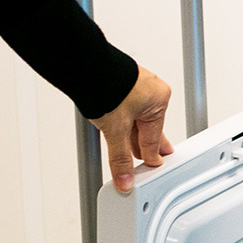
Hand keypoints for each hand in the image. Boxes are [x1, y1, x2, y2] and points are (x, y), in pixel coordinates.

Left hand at [89, 66, 173, 191]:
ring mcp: (136, 85)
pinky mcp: (121, 82)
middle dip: (144, 144)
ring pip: (136, 117)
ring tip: (131, 147)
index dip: (151, 156)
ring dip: (131, 134)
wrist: (83, 64)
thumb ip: (120, 158)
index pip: (154, 138)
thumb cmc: (105, 85)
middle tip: (150, 158)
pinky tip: (117, 127)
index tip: (152, 165)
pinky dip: (123, 120)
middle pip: (148, 127)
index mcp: (160, 100)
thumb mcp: (115, 130)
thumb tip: (124, 179)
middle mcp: (151, 91)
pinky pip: (127, 106)